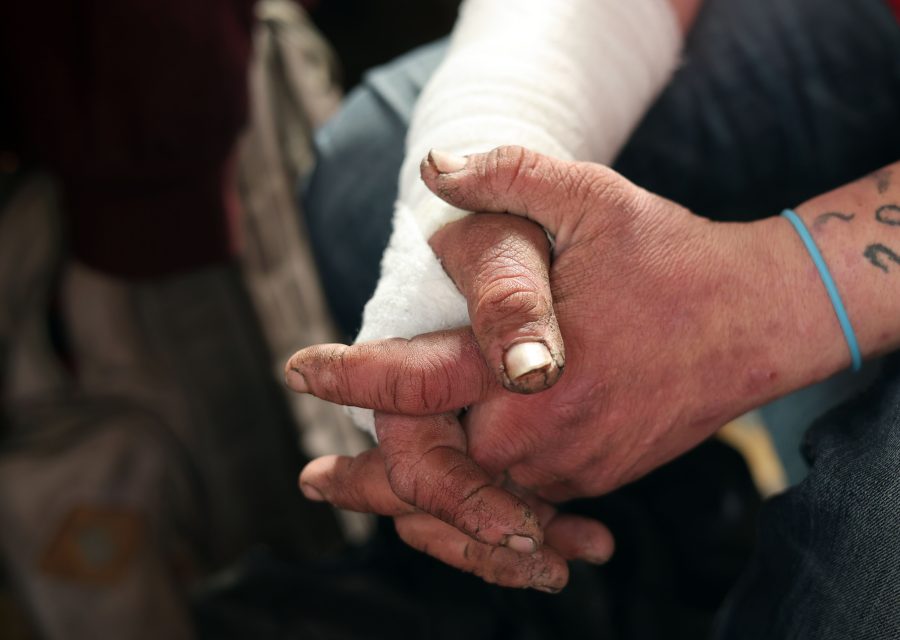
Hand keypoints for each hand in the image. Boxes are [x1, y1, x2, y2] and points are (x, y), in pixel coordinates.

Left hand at [288, 146, 842, 584]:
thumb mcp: (591, 199)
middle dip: (367, 476)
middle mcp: (542, 432)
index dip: (347, 376)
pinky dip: (477, 505)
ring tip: (366, 499)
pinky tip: (452, 506)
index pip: (412, 383)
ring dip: (417, 501)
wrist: (759, 322)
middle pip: (430, 470)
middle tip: (315, 479)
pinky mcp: (595, 477)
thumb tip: (433, 167)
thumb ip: (508, 177)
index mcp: (526, 368)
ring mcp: (572, 464)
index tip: (299, 369)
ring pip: (473, 500)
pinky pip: (520, 503)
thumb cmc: (671, 257)